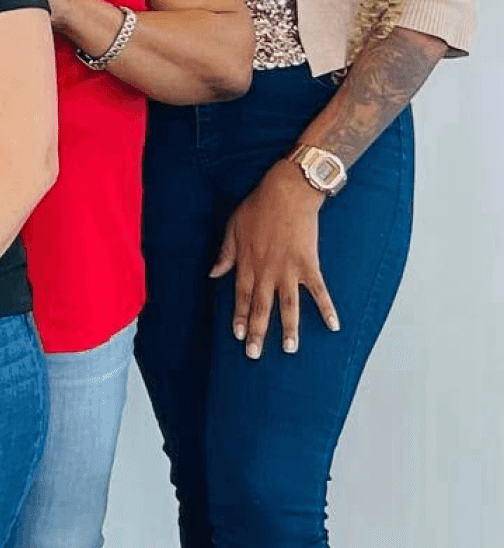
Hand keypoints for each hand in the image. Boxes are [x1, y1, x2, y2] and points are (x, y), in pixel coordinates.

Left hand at [212, 161, 336, 358]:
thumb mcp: (232, 229)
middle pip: (262, 307)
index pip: (242, 297)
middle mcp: (266, 272)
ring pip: (288, 306)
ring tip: (290, 350)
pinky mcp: (309, 264)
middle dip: (258, 332)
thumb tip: (213, 275)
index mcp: (246, 264)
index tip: (239, 336)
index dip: (240, 317)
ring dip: (289, 328)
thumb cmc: (257, 208)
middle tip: (255, 355)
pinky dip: (326, 308)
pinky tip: (333, 326)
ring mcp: (289, 270)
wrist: (287, 193)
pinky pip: (319, 291)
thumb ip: (224, 255)